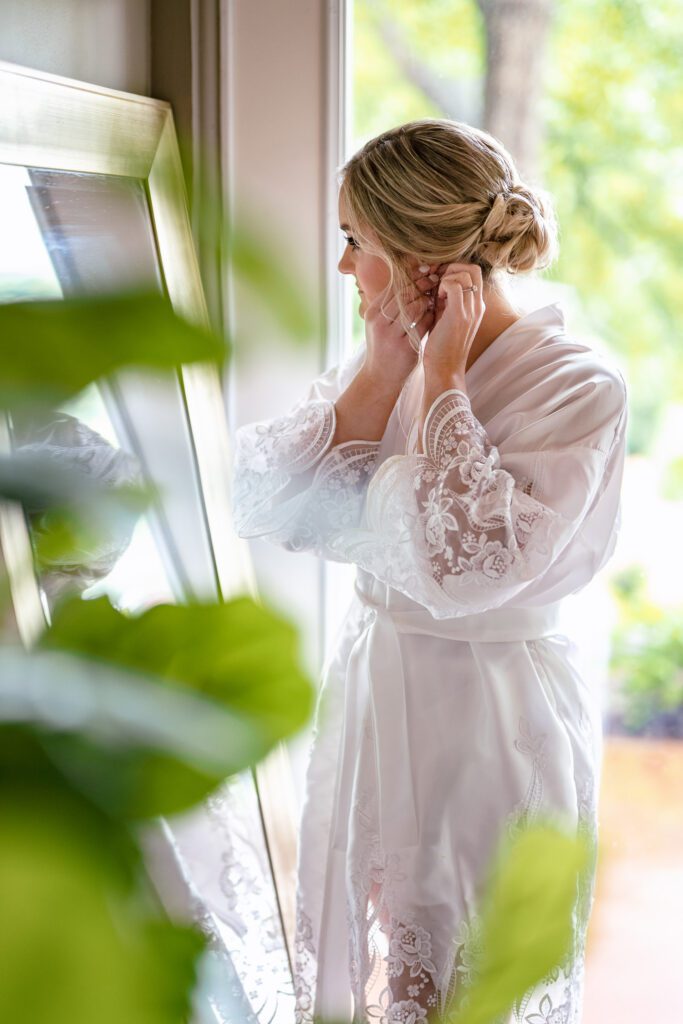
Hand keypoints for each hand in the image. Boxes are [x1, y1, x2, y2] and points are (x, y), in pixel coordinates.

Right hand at [361, 265, 435, 392]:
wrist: (380, 377)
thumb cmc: (383, 346)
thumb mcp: (379, 323)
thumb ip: (389, 303)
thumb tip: (410, 278)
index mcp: (373, 313)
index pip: (394, 286)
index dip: (412, 276)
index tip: (426, 270)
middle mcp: (379, 322)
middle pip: (405, 294)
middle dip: (423, 284)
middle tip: (436, 278)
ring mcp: (391, 335)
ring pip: (415, 307)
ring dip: (428, 300)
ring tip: (435, 297)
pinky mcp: (404, 347)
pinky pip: (423, 325)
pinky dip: (431, 317)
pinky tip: (436, 314)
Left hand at [423, 263, 484, 383]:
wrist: (444, 370)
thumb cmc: (441, 346)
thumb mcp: (444, 318)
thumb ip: (444, 300)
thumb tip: (433, 282)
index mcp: (476, 306)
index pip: (473, 273)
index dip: (455, 270)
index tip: (438, 280)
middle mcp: (477, 306)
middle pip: (473, 268)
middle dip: (452, 268)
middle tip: (436, 282)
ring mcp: (471, 310)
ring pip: (464, 273)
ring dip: (446, 278)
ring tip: (436, 296)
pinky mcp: (460, 315)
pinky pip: (453, 285)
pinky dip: (442, 286)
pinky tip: (435, 302)